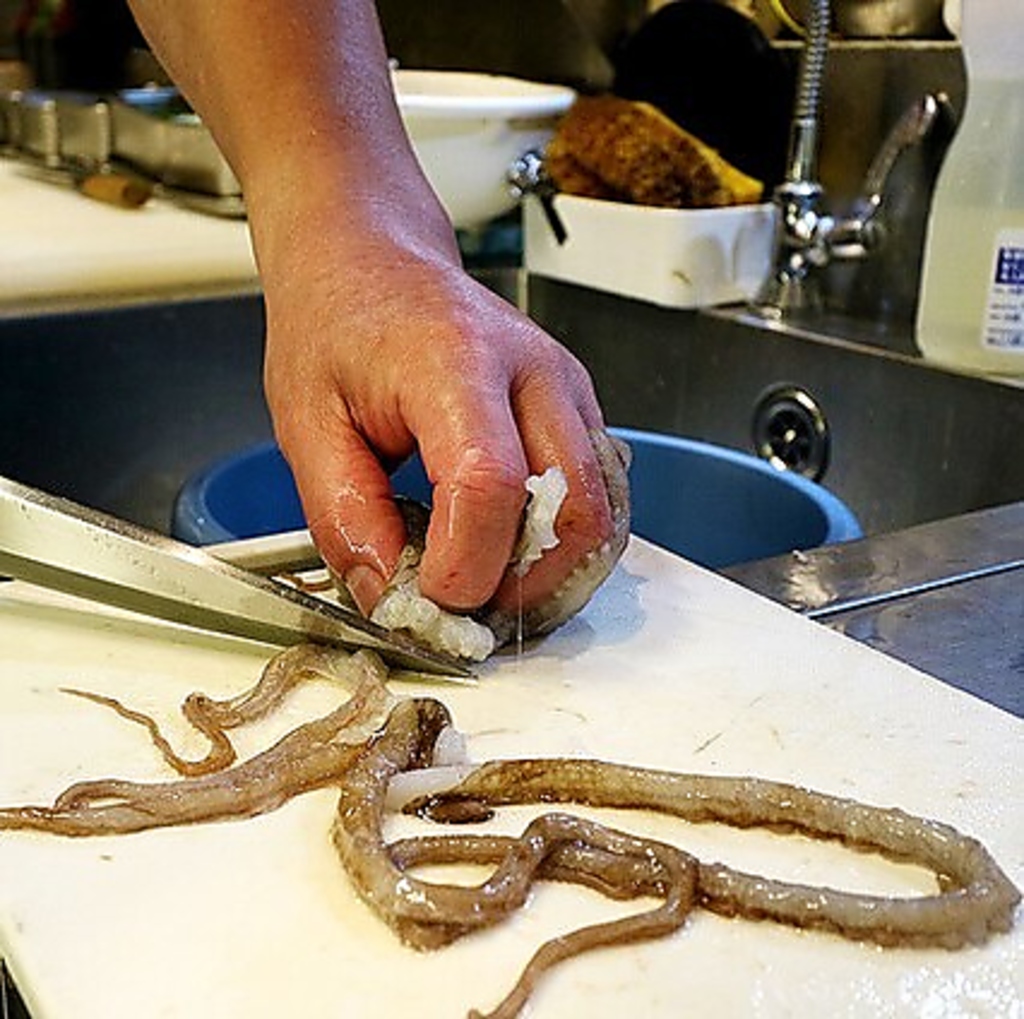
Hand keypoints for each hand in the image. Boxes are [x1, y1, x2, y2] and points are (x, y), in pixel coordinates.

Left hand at [259, 200, 614, 616]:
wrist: (374, 259)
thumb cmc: (337, 323)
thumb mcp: (304, 423)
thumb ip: (345, 518)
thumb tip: (395, 600)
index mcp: (453, 360)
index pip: (490, 486)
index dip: (464, 567)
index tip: (426, 599)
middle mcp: (532, 370)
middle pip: (574, 510)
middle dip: (523, 586)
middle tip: (465, 611)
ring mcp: (567, 387)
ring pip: (602, 511)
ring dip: (552, 572)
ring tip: (488, 585)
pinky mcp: (578, 407)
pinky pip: (599, 494)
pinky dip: (564, 542)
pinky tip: (512, 550)